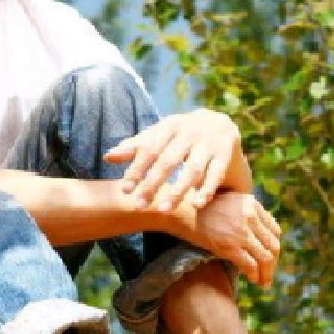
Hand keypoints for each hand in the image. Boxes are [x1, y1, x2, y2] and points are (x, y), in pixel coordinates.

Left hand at [105, 109, 248, 210]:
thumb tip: (108, 156)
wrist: (219, 123)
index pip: (149, 149)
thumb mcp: (159, 134)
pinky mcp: (224, 155)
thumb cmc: (179, 134)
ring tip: (163, 210)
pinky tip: (196, 205)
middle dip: (152, 184)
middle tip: (138, 205)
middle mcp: (189, 133)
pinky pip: (215, 175)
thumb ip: (135, 146)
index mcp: (169, 126)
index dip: (136, 169)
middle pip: (168, 161)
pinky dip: (207, 190)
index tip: (125, 190)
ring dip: (177, 191)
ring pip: (192, 170)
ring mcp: (208, 144)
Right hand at [172, 190, 280, 287]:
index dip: (274, 247)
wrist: (181, 212)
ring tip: (263, 282)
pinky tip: (252, 279)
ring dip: (266, 273)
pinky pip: (251, 264)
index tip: (270, 258)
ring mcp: (241, 231)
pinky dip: (254, 274)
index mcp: (252, 204)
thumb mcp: (229, 203)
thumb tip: (264, 233)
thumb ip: (247, 213)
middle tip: (268, 275)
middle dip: (273, 264)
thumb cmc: (201, 209)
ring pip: (266, 258)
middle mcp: (250, 216)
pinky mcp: (230, 246)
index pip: (274, 231)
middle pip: (273, 245)